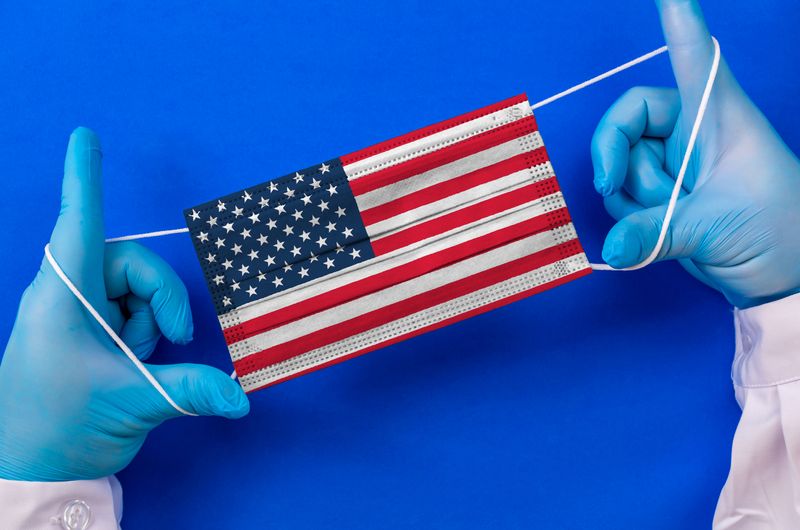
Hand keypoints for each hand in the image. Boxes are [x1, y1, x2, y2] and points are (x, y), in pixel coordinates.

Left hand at [0, 128, 248, 481]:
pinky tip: (133, 360)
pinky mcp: (89, 328)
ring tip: (135, 360)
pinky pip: (131, 311)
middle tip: (168, 340)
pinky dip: (144, 332)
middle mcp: (68, 294)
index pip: (78, 224)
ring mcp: (79, 311)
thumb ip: (193, 390)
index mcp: (63, 297)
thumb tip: (242, 397)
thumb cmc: (58, 425)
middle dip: (159, 299)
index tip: (84, 135)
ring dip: (150, 322)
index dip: (85, 176)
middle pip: (130, 262)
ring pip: (135, 289)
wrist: (32, 467)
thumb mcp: (133, 401)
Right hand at [591, 0, 799, 307]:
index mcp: (719, 117)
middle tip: (612, 188)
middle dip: (617, 160)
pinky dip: (630, 219)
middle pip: (626, 121)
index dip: (678, 20)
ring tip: (676, 218)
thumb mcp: (717, 227)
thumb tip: (610, 247)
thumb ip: (655, 235)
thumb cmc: (779, 231)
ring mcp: (674, 165)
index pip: (694, 57)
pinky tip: (661, 231)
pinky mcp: (660, 198)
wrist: (784, 276)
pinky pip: (621, 200)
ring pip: (621, 169)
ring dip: (634, 201)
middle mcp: (692, 132)